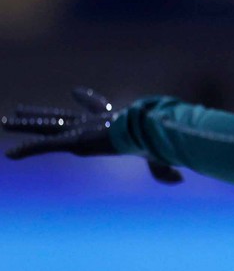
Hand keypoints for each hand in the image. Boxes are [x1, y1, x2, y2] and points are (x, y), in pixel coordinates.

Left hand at [2, 88, 181, 183]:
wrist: (147, 129)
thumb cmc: (155, 141)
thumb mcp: (158, 159)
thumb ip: (162, 170)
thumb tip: (178, 179)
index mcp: (109, 123)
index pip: (94, 108)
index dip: (86, 98)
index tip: (75, 91)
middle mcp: (90, 123)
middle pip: (59, 117)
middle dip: (40, 114)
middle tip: (19, 110)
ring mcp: (79, 130)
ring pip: (45, 126)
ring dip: (23, 125)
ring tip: (3, 121)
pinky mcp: (73, 141)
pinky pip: (44, 146)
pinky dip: (27, 150)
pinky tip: (9, 155)